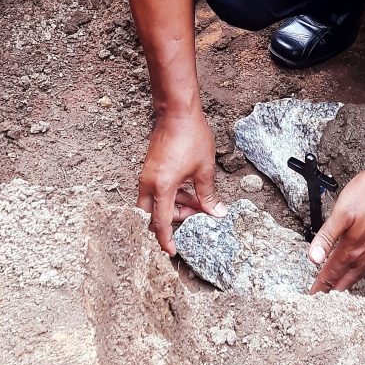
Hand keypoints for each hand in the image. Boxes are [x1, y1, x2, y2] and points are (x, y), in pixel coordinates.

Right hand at [136, 110, 225, 255]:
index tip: (173, 251)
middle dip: (171, 222)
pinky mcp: (149, 169)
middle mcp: (149, 184)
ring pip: (155, 203)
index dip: (166, 240)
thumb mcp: (204, 170)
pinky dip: (170, 195)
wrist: (177, 112)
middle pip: (152, 216)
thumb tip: (217, 214)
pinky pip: (156, 191)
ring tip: (198, 200)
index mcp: (161, 187)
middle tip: (193, 220)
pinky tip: (189, 189)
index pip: (160, 223)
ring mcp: (147, 175)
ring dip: (174, 207)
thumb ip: (208, 195)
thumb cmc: (191, 137)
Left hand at [307, 163, 364, 293]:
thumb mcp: (341, 213)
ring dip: (347, 282)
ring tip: (339, 289)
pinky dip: (359, 272)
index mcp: (353, 248)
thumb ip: (326, 237)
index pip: (332, 273)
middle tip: (322, 300)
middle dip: (332, 290)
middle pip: (346, 278)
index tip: (311, 297)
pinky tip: (359, 267)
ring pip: (359, 273)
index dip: (320, 286)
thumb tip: (313, 259)